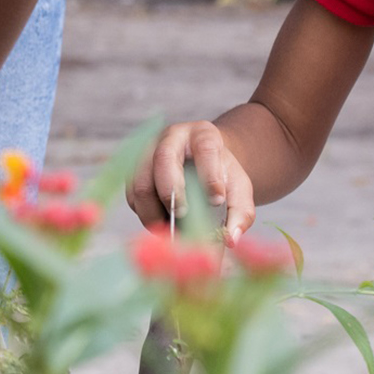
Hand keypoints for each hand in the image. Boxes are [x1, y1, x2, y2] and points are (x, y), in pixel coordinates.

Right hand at [127, 120, 256, 242]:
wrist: (203, 165)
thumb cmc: (220, 175)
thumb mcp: (239, 188)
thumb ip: (241, 213)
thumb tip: (230, 238)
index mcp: (203, 135)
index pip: (205, 148)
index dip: (209, 175)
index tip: (216, 200)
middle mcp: (171, 138)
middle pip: (163, 160)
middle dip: (171, 192)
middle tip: (182, 215)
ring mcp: (147, 151)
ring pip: (140, 182)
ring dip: (153, 211)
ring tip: (170, 229)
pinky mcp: (134, 170)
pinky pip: (132, 196)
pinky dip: (145, 215)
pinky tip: (161, 225)